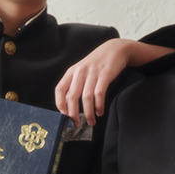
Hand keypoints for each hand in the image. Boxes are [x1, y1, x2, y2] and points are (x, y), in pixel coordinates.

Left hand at [54, 40, 172, 125]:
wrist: (115, 49)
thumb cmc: (98, 63)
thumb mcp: (82, 70)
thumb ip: (76, 84)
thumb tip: (70, 104)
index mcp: (71, 72)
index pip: (59, 89)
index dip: (60, 104)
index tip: (64, 116)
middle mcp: (80, 72)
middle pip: (72, 97)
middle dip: (73, 114)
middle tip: (77, 124)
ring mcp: (92, 73)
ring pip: (86, 98)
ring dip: (88, 113)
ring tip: (91, 121)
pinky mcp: (105, 75)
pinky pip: (99, 94)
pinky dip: (99, 105)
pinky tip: (100, 112)